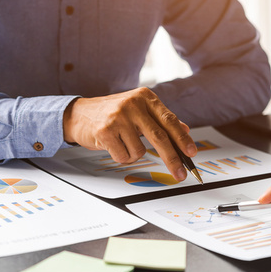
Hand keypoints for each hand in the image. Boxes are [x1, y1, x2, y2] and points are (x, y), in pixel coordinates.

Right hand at [62, 87, 196, 181]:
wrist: (79, 114)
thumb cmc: (112, 114)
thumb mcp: (138, 111)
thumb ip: (161, 120)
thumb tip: (185, 131)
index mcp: (145, 97)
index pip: (169, 120)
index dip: (182, 139)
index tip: (191, 153)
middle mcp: (133, 104)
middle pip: (159, 137)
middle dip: (172, 159)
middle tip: (181, 174)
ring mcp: (119, 117)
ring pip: (139, 151)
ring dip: (133, 154)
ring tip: (122, 142)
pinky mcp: (105, 131)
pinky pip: (124, 156)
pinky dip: (120, 156)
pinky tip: (112, 144)